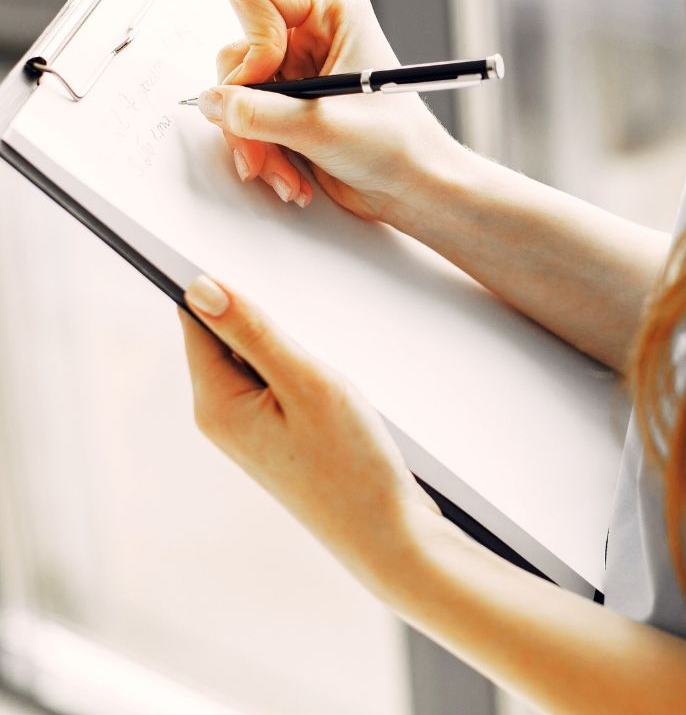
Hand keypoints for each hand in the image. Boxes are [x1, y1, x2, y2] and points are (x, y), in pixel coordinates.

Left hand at [178, 274, 438, 591]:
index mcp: (216, 402)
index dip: (218, 281)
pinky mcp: (279, 436)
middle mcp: (223, 416)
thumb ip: (253, 331)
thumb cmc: (352, 464)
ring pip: (258, 357)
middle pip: (226, 335)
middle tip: (308, 316)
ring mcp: (251, 429)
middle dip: (263, 314)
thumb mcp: (306, 382)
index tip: (245, 251)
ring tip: (326, 363)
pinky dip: (301, 367)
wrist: (389, 536)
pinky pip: (278, 381)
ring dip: (288, 343)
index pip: (195, 318)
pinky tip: (333, 382)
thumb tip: (201, 286)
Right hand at [200, 0, 459, 221]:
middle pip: (237, 55)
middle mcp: (310, 33)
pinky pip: (247, 121)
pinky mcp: (289, 106)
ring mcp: (297, 71)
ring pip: (236, 95)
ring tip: (285, 175)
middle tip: (264, 151)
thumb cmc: (398, 146)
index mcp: (332, 9)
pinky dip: (262, 154)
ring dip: (255, 143)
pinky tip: (291, 177)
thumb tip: (210, 103)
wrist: (414, 189)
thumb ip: (259, 113)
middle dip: (249, 113)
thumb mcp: (322, 127)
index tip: (277, 84)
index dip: (254, 47)